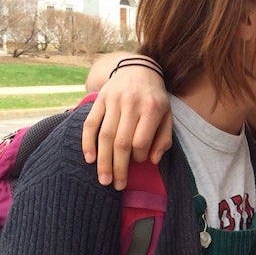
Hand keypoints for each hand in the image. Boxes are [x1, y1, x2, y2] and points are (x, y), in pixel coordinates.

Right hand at [81, 58, 171, 188]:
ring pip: (104, 136)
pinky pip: (90, 124)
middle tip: (116, 186)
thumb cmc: (155, 98)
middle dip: (118, 168)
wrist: (137, 68)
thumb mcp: (168, 115)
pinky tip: (89, 159)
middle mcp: (131, 104)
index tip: (139, 162)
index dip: (139, 157)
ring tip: (103, 180)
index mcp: (152, 109)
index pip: (141, 141)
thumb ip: (164, 138)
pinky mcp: (99, 100)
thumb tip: (153, 161)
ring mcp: (113, 101)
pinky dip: (87, 143)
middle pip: (121, 142)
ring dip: (103, 161)